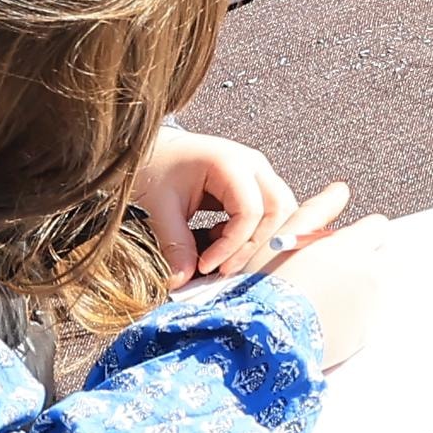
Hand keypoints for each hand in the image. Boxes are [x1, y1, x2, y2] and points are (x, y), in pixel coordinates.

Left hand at [133, 126, 296, 286]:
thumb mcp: (159, 208)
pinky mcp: (254, 185)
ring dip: (257, 241)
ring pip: (279, 213)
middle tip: (224, 269)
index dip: (232, 246)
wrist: (152, 149)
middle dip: (255, 246)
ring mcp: (257, 174)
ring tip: (223, 256)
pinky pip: (268, 214)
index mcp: (231, 164)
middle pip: (278, 211)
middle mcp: (253, 166)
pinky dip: (251, 235)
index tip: (205, 267)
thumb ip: (174, 245)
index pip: (251, 212)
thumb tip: (183, 283)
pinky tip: (220, 242)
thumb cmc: (153, 169)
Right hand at [269, 213, 393, 362]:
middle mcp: (371, 273)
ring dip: (367, 287)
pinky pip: (376, 315)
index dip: (357, 235)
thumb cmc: (264, 289)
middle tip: (333, 275)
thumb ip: (316, 211)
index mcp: (351, 246)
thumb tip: (340, 190)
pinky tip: (331, 320)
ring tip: (330, 299)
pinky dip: (362, 315)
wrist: (258, 341)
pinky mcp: (369, 332)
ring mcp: (374, 305)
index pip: (378, 225)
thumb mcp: (281, 241)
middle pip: (387, 255)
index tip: (338, 249)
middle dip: (368, 260)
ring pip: (385, 285)